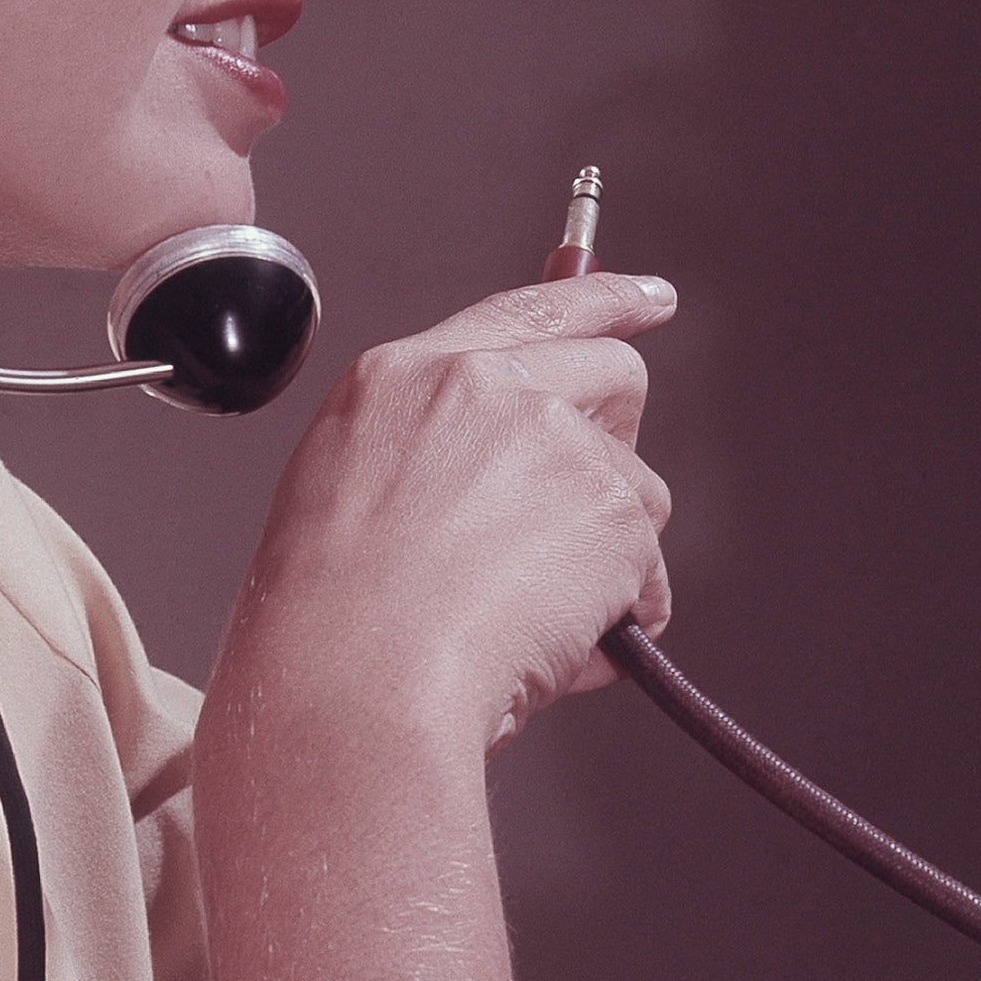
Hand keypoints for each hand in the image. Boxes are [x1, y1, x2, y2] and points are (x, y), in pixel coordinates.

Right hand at [222, 273, 675, 758]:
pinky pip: (648, 570)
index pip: (526, 311)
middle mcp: (482, 386)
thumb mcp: (350, 497)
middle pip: (612, 374)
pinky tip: (554, 647)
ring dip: (608, 559)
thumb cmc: (330, 625)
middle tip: (593, 521)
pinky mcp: (609, 505)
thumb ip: (436, 461)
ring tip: (531, 620)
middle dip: (621, 445)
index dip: (602, 299)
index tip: (649, 298)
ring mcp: (551, 438)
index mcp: (403, 378)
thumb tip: (509, 494)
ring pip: (638, 489)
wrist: (351, 681)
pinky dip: (623, 617)